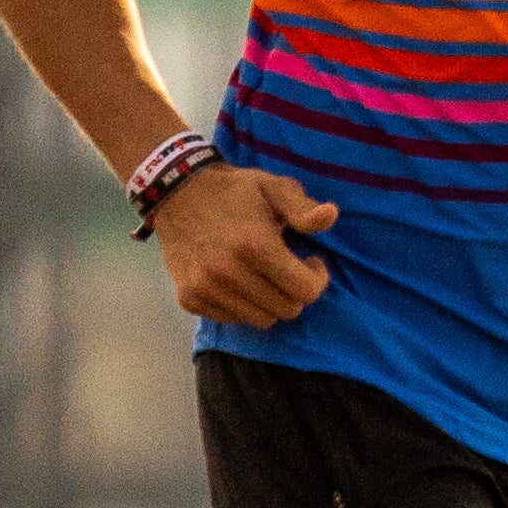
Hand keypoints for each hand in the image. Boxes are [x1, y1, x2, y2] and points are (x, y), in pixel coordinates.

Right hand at [152, 163, 338, 326]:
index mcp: (255, 245)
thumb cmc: (235, 190)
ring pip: (261, 320)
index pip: (305, 291)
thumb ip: (303, 208)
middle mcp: (229, 272)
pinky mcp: (189, 298)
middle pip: (286, 309)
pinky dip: (242, 305)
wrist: (177, 191)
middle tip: (287, 269)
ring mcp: (206, 288)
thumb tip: (330, 216)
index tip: (310, 262)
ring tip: (264, 276)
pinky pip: (232, 319)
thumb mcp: (274, 188)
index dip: (317, 279)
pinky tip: (239, 280)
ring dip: (270, 301)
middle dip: (294, 291)